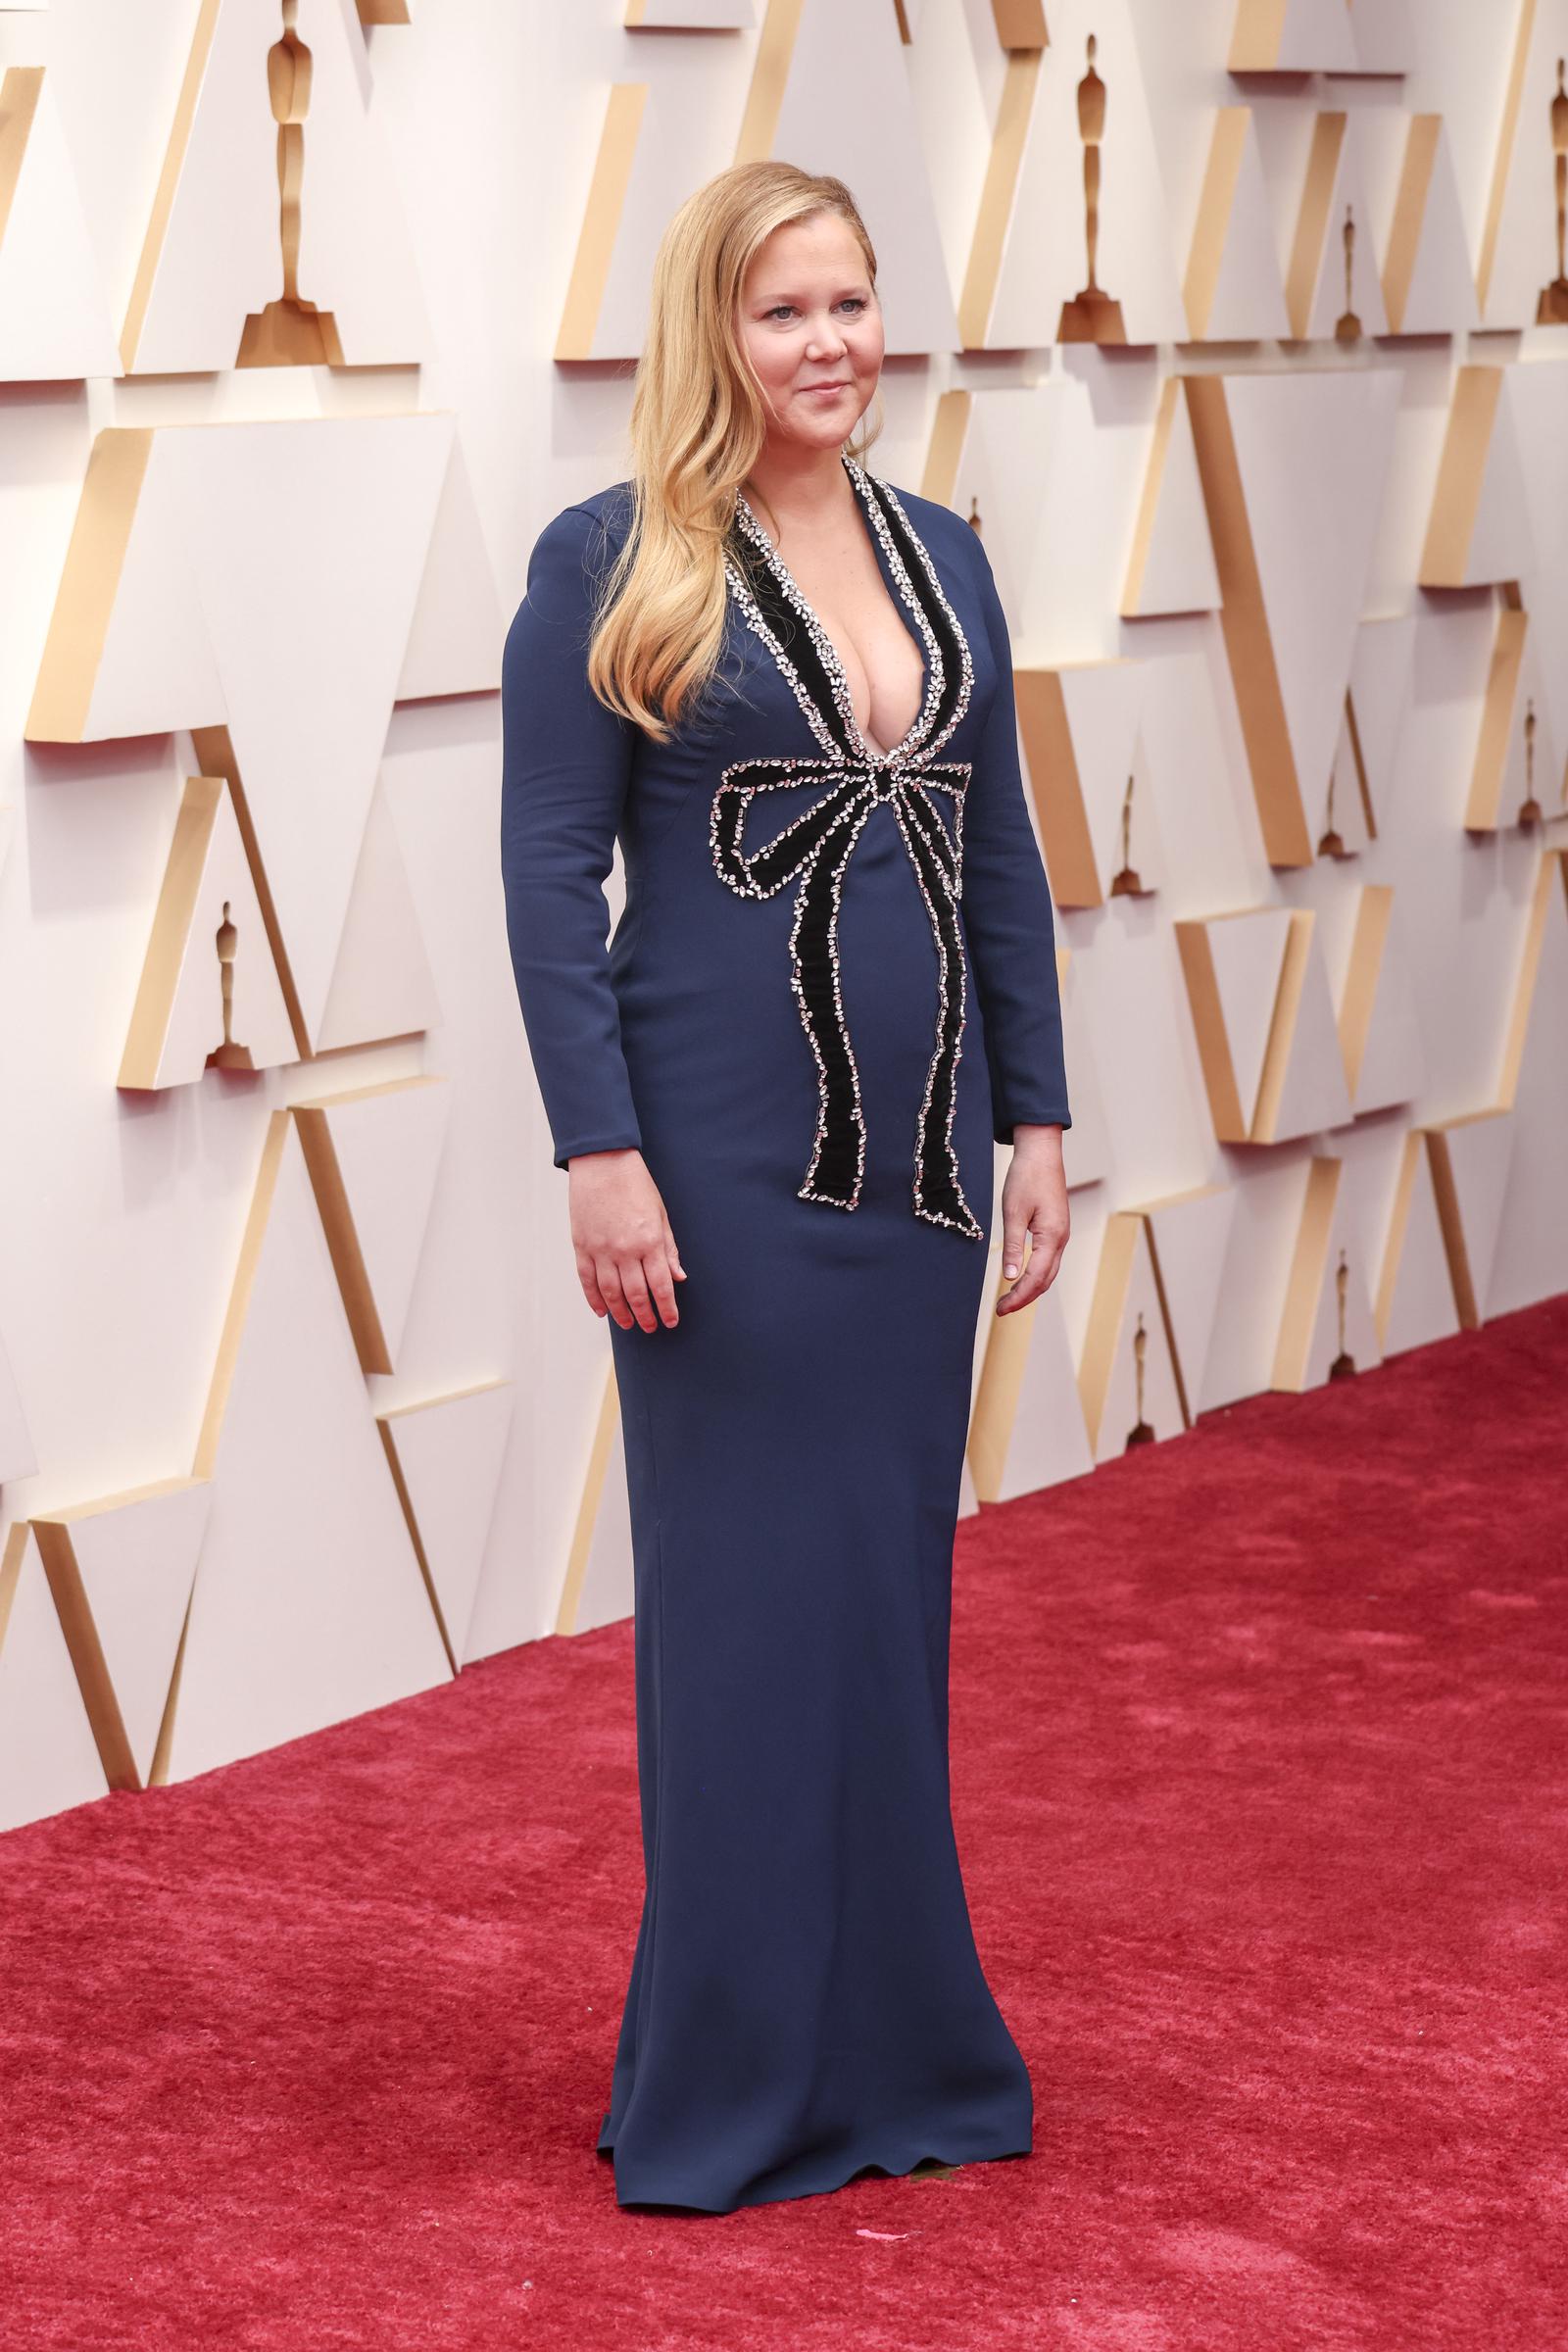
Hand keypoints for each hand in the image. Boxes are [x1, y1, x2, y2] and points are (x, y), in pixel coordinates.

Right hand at [566, 1148, 686, 1331]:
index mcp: (649, 1241)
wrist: (603, 1163)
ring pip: (611, 1293)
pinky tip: (602, 1311)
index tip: (671, 1321)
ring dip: (621, 1313)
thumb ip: (669, 1249)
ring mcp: (601, 1249)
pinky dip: (594, 1299)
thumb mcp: (661, 1215)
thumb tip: (678, 1277)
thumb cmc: (635, 1185)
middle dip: (646, 1316)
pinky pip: (587, 1280)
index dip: (667, 1308)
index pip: (661, 1286)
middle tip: (651, 1327)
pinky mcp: (582, 1246)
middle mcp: (625, 1250)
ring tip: (629, 1324)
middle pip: (637, 1295)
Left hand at [995, 1125, 1068, 1315]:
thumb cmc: (1026, 1178)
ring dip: (1030, 1287)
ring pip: (1049, 1271)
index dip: (1019, 1296)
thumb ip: (1012, 1246)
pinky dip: (1035, 1274)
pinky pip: (1048, 1259)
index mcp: (1052, 1237)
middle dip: (1024, 1297)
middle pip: (1046, 1280)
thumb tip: (1009, 1276)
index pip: (1036, 1278)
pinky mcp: (1056, 1228)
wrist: (1041, 1153)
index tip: (1001, 1308)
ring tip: (1009, 1298)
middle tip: (1002, 1309)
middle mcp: (1061, 1239)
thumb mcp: (1013, 1212)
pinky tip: (1021, 1276)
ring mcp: (1061, 1234)